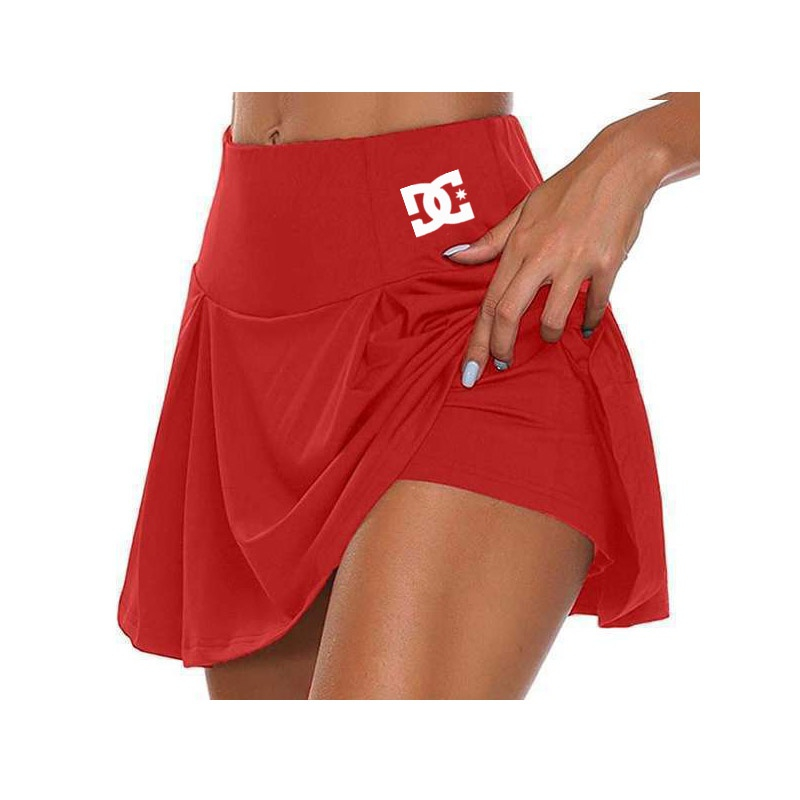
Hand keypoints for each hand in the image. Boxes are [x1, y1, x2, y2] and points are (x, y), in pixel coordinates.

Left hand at [444, 121, 667, 387]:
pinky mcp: (607, 264)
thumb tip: (453, 256)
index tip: (472, 367)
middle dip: (501, 347)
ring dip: (548, 335)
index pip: (490, 301)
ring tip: (547, 336)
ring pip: (552, 317)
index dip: (478, 339)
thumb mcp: (523, 208)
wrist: (620, 165)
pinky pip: (595, 304)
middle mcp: (543, 255)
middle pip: (510, 312)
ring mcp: (575, 261)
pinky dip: (590, 320)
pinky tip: (585, 326)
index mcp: (520, 245)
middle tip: (502, 364)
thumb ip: (490, 240)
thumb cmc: (568, 188)